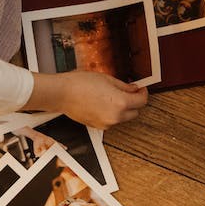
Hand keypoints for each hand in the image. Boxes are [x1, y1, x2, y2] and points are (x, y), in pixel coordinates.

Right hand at [23, 71, 147, 129]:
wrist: (61, 93)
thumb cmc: (80, 84)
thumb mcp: (108, 79)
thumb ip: (124, 86)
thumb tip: (134, 89)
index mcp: (120, 103)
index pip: (142, 101)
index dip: (143, 93)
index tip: (141, 89)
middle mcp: (115, 117)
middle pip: (135, 112)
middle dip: (134, 102)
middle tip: (128, 91)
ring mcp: (106, 124)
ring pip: (123, 117)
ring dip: (122, 108)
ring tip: (111, 95)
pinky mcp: (98, 126)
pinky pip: (111, 120)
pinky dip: (112, 113)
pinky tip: (102, 102)